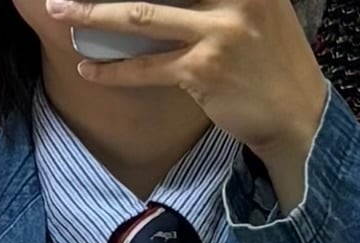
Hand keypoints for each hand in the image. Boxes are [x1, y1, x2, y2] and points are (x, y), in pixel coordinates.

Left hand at [45, 0, 328, 206]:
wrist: (298, 114)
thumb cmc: (272, 58)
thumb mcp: (258, 6)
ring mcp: (217, 33)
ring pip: (142, 17)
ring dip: (94, 13)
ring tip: (60, 11)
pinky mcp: (204, 73)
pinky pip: (147, 69)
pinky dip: (114, 71)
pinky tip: (87, 71)